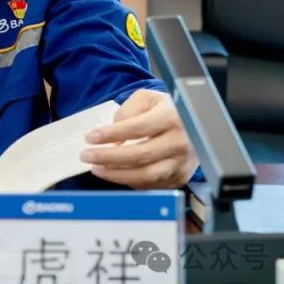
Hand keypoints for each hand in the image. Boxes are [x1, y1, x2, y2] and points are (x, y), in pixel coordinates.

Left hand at [79, 89, 197, 188]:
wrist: (197, 125)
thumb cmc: (166, 110)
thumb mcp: (148, 98)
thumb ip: (128, 110)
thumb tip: (114, 135)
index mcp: (172, 118)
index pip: (138, 128)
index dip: (112, 134)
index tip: (90, 137)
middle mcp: (180, 142)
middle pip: (141, 155)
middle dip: (109, 157)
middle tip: (86, 156)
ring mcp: (181, 163)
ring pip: (146, 175)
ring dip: (117, 175)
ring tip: (97, 168)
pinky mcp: (179, 178)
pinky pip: (151, 185)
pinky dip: (130, 182)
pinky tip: (114, 174)